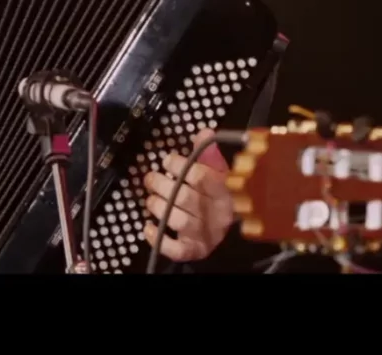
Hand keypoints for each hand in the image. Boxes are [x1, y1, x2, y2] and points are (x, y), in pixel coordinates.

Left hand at [141, 128, 235, 261]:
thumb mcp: (219, 172)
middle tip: (150, 178)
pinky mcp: (195, 250)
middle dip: (162, 185)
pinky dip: (158, 239)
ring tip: (151, 200)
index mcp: (224, 191)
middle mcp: (216, 214)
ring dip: (158, 207)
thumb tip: (204, 132)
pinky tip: (148, 227)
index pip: (201, 176)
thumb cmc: (221, 195)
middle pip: (185, 197)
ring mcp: (205, 234)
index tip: (166, 160)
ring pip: (178, 220)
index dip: (179, 165)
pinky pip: (175, 249)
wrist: (232, 227)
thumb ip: (208, 154)